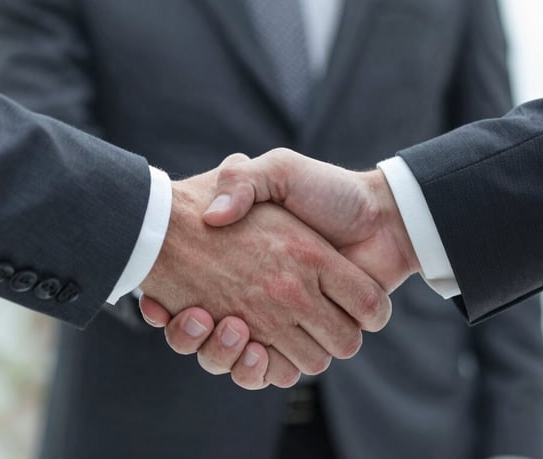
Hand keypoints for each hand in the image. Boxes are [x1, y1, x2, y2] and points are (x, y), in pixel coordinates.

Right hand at [139, 159, 390, 386]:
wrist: (382, 215)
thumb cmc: (329, 192)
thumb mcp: (279, 170)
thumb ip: (242, 179)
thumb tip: (213, 217)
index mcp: (247, 267)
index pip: (194, 301)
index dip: (177, 310)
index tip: (161, 299)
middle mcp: (264, 300)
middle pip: (218, 341)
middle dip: (205, 338)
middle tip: (201, 315)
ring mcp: (285, 323)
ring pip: (243, 363)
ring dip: (225, 354)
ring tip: (225, 324)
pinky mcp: (307, 341)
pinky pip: (273, 373)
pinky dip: (256, 370)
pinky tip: (251, 348)